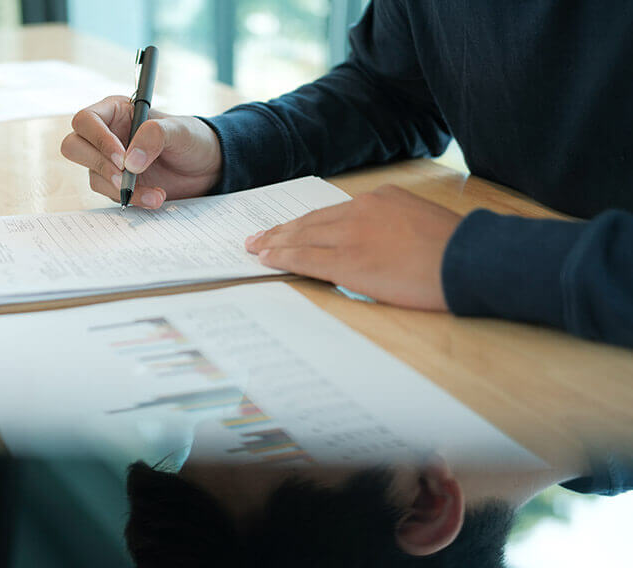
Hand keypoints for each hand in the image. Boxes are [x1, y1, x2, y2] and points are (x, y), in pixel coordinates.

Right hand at [61, 96, 222, 208]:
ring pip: (92, 175)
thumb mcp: (180, 130)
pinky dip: (132, 199)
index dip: (98, 140)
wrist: (208, 167)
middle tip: (124, 176)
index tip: (122, 159)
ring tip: (155, 194)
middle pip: (74, 147)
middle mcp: (107, 135)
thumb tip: (129, 163)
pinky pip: (111, 194)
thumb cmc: (193, 139)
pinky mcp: (118, 184)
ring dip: (119, 188)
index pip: (86, 120)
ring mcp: (109, 162)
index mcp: (116, 112)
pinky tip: (155, 198)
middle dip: (97, 164)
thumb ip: (154, 136)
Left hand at [244, 185, 462, 310]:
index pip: (333, 212)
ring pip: (303, 237)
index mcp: (380, 198)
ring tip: (256, 248)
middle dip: (281, 230)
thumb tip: (374, 243)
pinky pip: (307, 259)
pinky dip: (285, 258)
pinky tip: (269, 259)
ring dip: (276, 243)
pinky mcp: (349, 261)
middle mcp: (361, 210)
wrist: (469, 258)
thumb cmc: (456, 246)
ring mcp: (352, 235)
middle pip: (311, 221)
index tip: (290, 228)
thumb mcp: (420, 220)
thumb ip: (391, 225)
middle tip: (257, 236)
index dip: (306, 223)